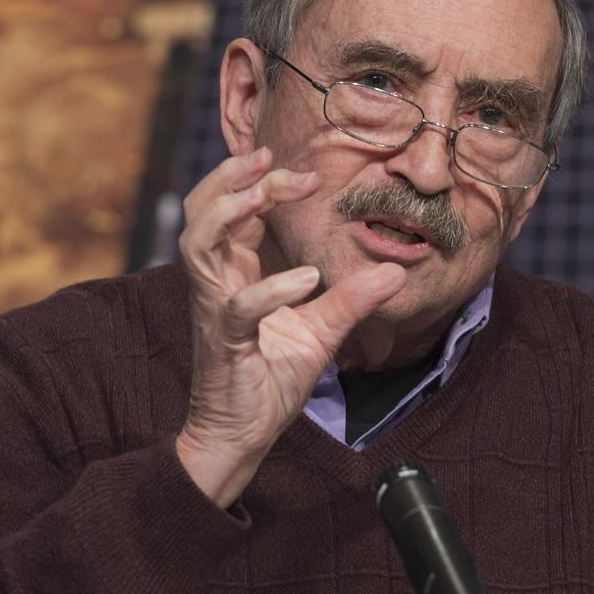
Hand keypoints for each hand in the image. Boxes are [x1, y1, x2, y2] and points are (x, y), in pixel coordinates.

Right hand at [175, 148, 405, 506]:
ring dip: (227, 213)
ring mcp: (215, 310)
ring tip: (263, 195)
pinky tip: (308, 280)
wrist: (243, 434)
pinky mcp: (224, 342)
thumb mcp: (322, 331)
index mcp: (234, 273)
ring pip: (197, 244)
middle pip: (201, 211)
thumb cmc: (270, 380)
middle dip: (230, 178)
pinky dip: (270, 288)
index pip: (235, 210)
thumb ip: (352, 298)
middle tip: (269, 159)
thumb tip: (396, 272)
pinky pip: (237, 306)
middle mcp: (217, 283)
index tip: (307, 174)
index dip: (262, 182)